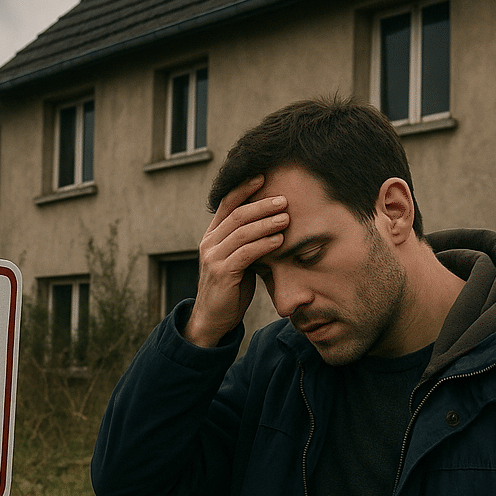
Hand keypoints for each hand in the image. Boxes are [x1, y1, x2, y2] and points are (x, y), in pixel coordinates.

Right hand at [183, 175, 288, 347]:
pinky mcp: (221, 273)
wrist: (213, 319)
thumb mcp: (237, 261)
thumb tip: (271, 225)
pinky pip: (246, 252)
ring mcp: (213, 257)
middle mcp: (209, 243)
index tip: (264, 176)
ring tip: (287, 218)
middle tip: (284, 200)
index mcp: (211, 236)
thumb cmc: (230, 289)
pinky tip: (279, 240)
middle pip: (237, 214)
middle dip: (262, 204)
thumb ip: (247, 243)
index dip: (244, 188)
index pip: (227, 204)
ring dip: (267, 222)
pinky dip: (264, 244)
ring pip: (242, 231)